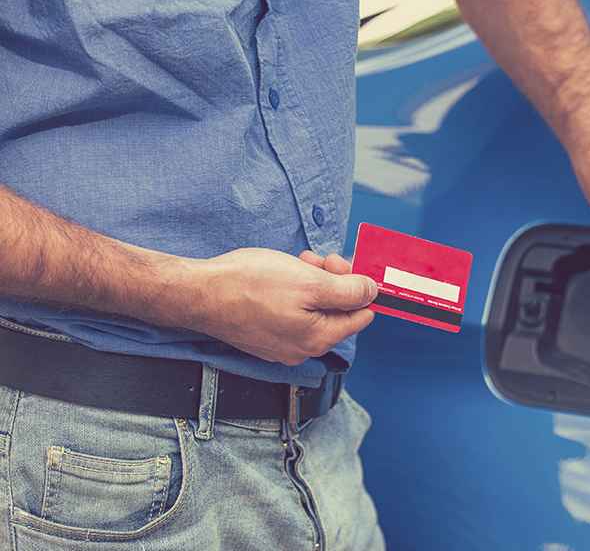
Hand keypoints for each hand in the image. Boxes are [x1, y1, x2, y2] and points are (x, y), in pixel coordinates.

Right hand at [188, 248, 376, 364]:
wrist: (199, 293)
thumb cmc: (249, 285)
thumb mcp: (309, 282)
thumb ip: (347, 291)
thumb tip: (372, 293)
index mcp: (318, 338)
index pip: (361, 315)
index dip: (358, 286)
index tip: (345, 265)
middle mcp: (303, 348)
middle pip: (337, 311)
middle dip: (333, 280)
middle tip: (318, 259)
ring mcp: (282, 343)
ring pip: (314, 308)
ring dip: (313, 281)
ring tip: (297, 262)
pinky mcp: (265, 334)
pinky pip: (292, 312)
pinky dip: (293, 291)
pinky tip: (282, 275)